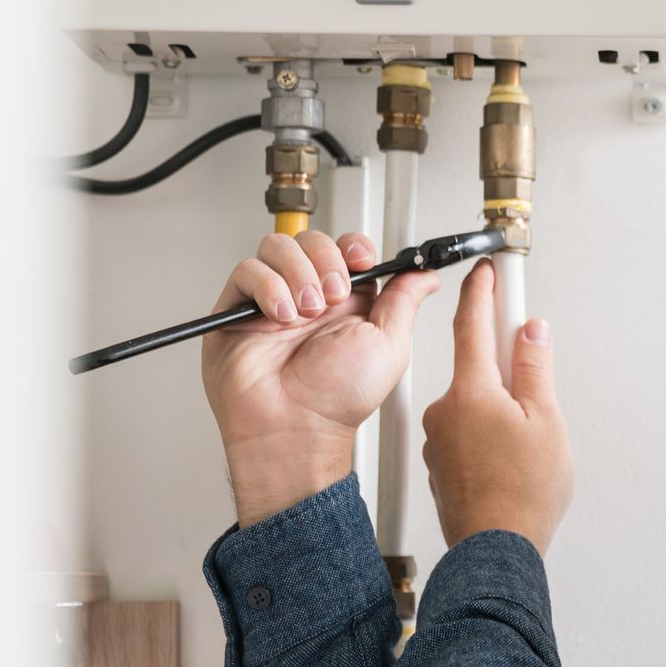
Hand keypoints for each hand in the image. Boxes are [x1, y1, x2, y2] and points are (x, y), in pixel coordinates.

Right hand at [201, 230, 439, 524]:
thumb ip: (405, 300)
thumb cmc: (340, 399)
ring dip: (298, 272)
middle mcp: (310, 297)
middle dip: (326, 260)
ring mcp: (273, 300)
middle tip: (332, 295)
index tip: (361, 260)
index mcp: (347, 303)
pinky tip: (281, 315)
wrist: (296, 427)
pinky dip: (267, 286)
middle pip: (312, 240)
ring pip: (278, 247)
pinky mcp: (239, 308)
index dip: (353, 245)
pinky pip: (247, 270)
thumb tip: (426, 273)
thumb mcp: (390, 345)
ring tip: (306, 311)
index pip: (346, 248)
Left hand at [421, 256, 572, 555]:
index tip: (486, 270)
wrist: (496, 549)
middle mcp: (445, 409)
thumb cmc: (522, 493)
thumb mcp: (547, 421)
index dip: (482, 291)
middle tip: (536, 398)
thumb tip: (530, 333)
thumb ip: (536, 369)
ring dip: (500, 412)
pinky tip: (510, 461)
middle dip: (508, 374)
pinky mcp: (440, 464)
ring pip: (475, 406)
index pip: (472, 323)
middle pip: (478, 370)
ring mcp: (438, 439)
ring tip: (528, 446)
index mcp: (472, 391)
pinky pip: (466, 434)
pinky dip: (488, 437)